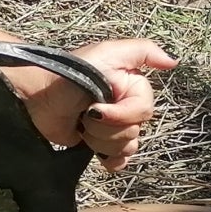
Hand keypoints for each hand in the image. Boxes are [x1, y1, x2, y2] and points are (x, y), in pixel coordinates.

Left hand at [20, 38, 177, 170]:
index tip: (97, 108)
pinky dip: (110, 159)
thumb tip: (174, 62)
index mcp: (131, 87)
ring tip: (82, 126)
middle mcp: (126, 107)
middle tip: (87, 114)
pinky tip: (97, 153)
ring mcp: (112, 128)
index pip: (144, 111)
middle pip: (135, 132)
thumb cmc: (69, 71)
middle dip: (108, 128)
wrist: (36, 96)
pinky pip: (119, 160)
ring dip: (101, 141)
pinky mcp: (99, 144)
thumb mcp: (107, 52)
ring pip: (127, 147)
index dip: (122, 114)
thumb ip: (143, 51)